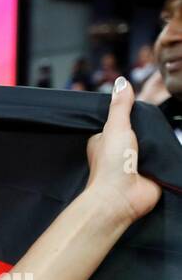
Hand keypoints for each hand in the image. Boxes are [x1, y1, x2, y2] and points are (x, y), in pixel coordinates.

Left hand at [84, 78, 162, 227]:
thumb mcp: (115, 128)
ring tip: (171, 126)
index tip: (148, 97)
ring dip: (161, 138)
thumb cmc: (111, 165)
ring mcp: (137, 161)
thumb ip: (120, 106)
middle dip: (151, 124)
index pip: (121, 119)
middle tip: (164, 110)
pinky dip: (169, 152)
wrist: (121, 198)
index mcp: (105, 139)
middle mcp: (120, 150)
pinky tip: (175, 143)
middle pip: (140, 130)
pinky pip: (164, 157)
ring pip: (153, 143)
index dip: (133, 110)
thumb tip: (122, 81)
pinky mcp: (153, 171)